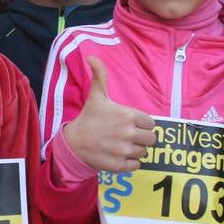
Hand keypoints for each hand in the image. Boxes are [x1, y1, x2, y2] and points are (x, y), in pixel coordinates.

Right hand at [60, 57, 156, 172]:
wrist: (73, 142)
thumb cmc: (89, 118)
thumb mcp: (97, 96)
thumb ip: (100, 76)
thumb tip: (92, 57)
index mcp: (128, 116)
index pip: (151, 124)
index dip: (142, 124)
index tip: (130, 124)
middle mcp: (128, 133)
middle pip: (151, 139)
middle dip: (141, 138)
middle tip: (128, 136)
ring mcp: (123, 151)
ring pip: (144, 153)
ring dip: (136, 150)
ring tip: (122, 146)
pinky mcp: (119, 165)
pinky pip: (136, 166)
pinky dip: (130, 163)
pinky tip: (118, 155)